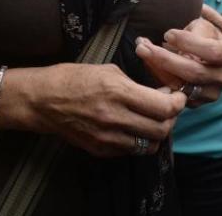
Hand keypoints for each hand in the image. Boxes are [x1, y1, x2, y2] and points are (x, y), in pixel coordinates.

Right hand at [27, 63, 185, 157]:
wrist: (43, 100)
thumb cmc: (73, 78)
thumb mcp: (108, 70)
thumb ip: (134, 84)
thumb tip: (157, 93)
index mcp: (117, 91)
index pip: (163, 107)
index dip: (177, 103)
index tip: (178, 96)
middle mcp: (114, 117)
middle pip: (161, 129)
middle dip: (171, 119)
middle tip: (168, 108)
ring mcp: (107, 137)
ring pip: (149, 145)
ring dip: (157, 133)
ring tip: (152, 120)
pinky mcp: (100, 150)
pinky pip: (131, 151)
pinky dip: (138, 141)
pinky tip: (133, 127)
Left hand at [135, 17, 221, 107]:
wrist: (215, 57)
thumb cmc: (207, 36)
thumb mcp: (206, 27)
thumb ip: (195, 31)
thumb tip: (170, 39)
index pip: (212, 51)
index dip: (188, 43)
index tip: (167, 33)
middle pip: (194, 72)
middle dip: (165, 58)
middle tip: (142, 45)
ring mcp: (212, 93)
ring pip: (183, 86)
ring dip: (157, 69)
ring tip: (141, 51)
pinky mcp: (198, 103)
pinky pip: (176, 94)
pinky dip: (159, 79)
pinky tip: (147, 64)